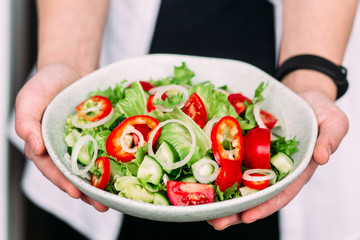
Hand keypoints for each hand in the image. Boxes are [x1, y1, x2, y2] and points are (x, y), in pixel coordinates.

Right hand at [15, 63, 108, 211]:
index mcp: (44, 147)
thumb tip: (36, 146)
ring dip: (102, 185)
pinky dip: (114, 163)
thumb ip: (26, 123)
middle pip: (74, 175)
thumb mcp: (28, 99)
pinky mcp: (99, 136)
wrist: (70, 69)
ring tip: (115, 199)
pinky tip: (125, 173)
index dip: (62, 181)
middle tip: (101, 205)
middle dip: (87, 192)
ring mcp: (83, 144)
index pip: (52, 170)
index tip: (75, 192)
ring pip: (92, 169)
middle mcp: (64, 150)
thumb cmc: (46, 85)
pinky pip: (106, 151)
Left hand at [208, 90, 348, 229]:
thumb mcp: (333, 121)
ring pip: (239, 182)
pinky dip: (218, 170)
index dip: (264, 207)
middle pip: (254, 195)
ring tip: (204, 210)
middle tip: (216, 222)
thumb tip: (322, 158)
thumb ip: (331, 139)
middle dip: (236, 210)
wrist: (301, 95)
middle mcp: (274, 170)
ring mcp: (258, 159)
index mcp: (295, 171)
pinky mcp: (246, 147)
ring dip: (222, 197)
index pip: (280, 194)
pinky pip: (232, 159)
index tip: (247, 217)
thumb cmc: (319, 110)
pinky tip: (202, 179)